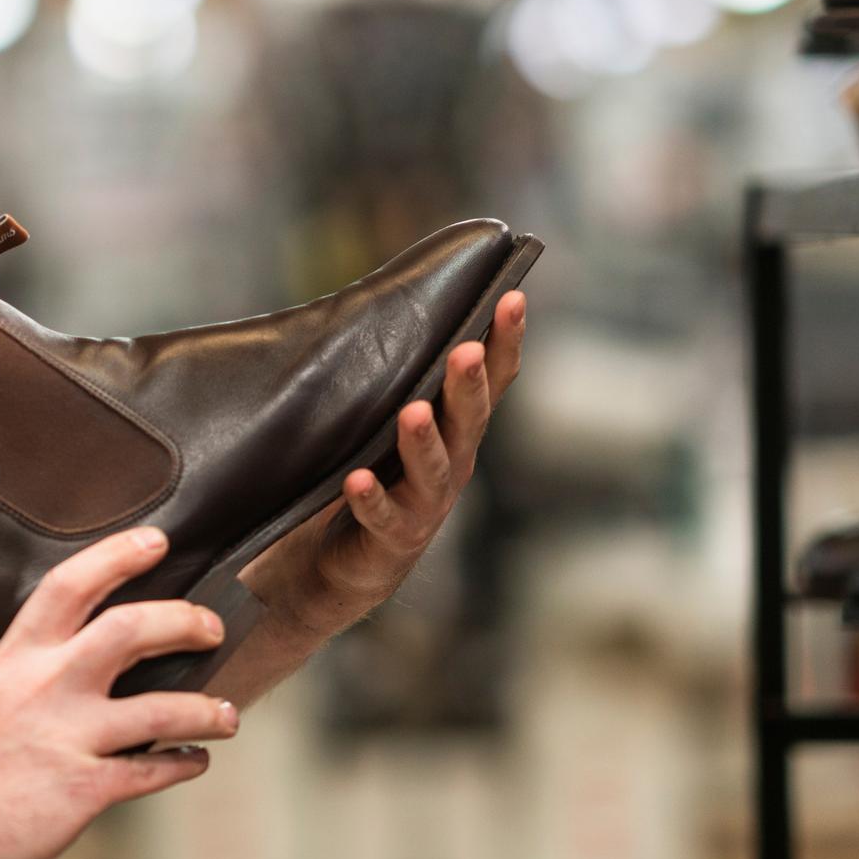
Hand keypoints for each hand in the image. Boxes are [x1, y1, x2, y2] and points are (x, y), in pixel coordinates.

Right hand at [0, 527, 239, 858]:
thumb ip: (34, 671)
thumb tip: (86, 660)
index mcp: (16, 655)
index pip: (71, 585)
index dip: (118, 555)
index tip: (156, 542)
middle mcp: (46, 685)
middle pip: (130, 630)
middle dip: (183, 621)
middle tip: (211, 627)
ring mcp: (67, 736)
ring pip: (161, 708)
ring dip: (207, 709)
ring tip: (228, 713)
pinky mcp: (83, 788)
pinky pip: (152, 771)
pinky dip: (184, 763)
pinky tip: (195, 760)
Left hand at [247, 291, 527, 637]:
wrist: (345, 561)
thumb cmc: (374, 473)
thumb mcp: (386, 416)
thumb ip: (395, 373)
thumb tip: (376, 297)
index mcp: (457, 425)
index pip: (492, 379)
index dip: (505, 340)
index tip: (513, 296)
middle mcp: (453, 462)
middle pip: (469, 419)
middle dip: (468, 385)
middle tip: (466, 351)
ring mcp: (426, 503)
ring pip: (433, 469)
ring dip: (423, 441)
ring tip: (411, 413)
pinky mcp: (393, 537)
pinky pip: (384, 517)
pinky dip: (372, 498)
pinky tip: (358, 480)